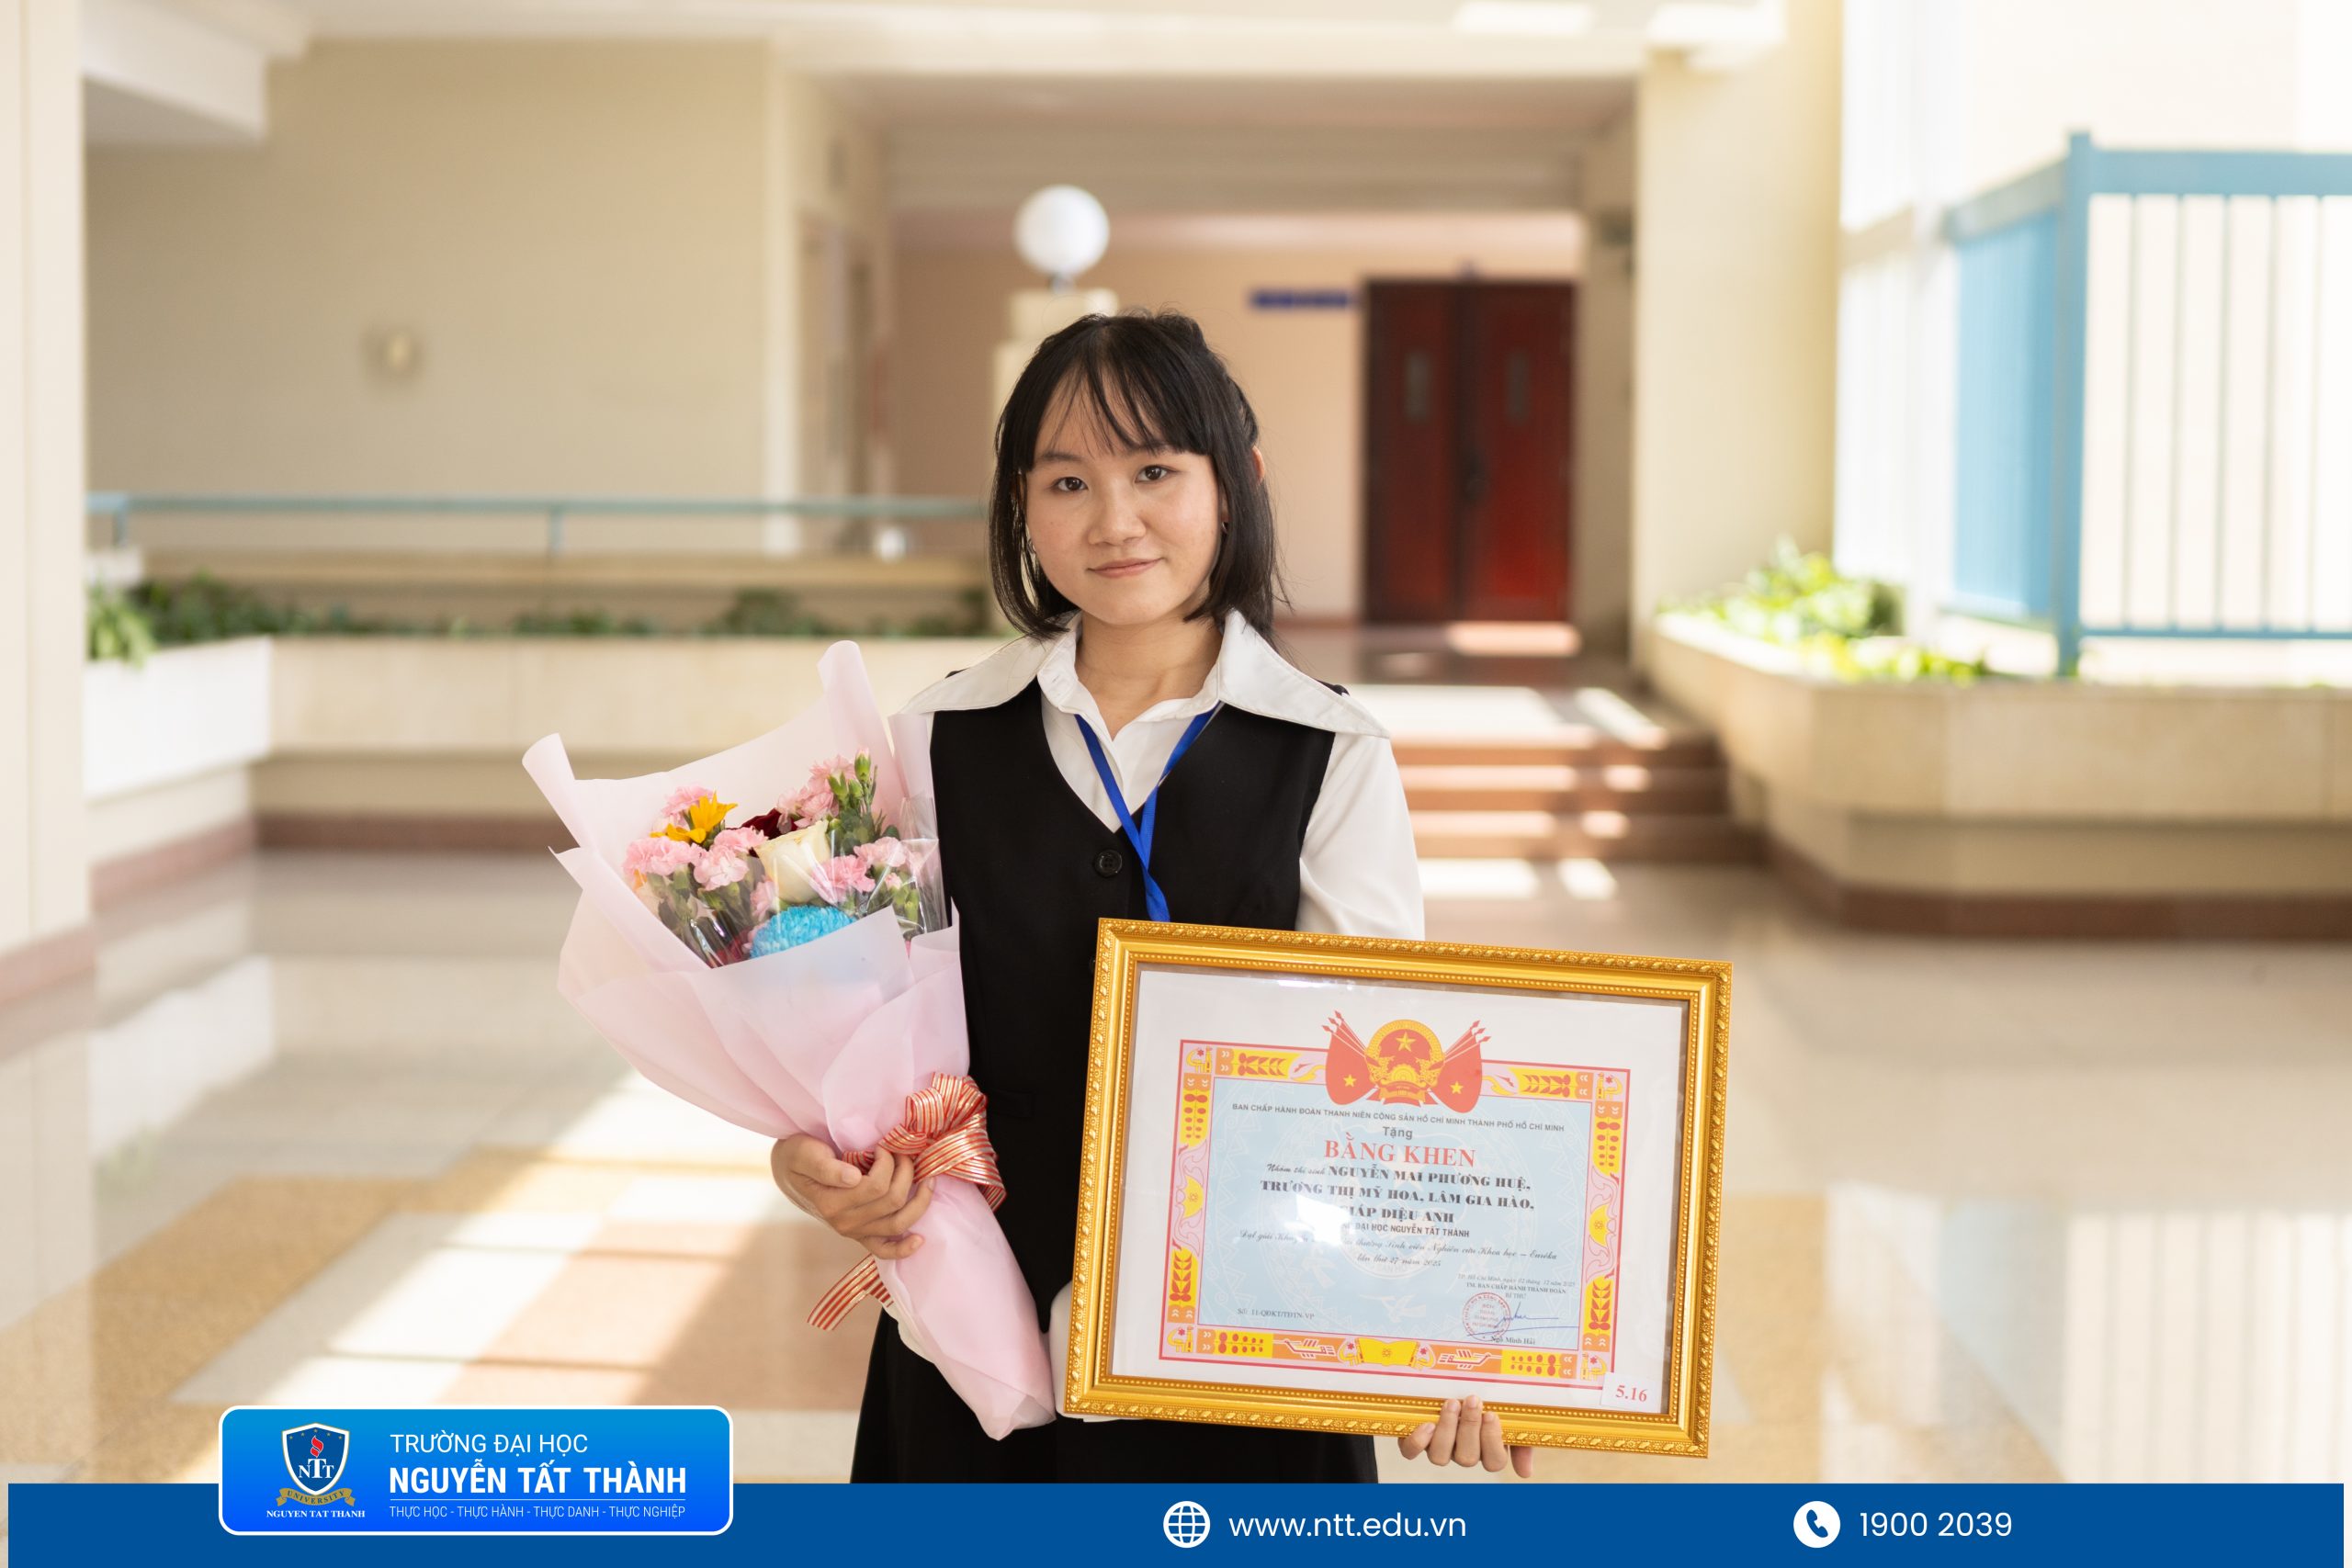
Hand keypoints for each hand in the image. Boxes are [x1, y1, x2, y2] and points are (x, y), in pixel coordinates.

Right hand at [770, 1133, 934, 1260]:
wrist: (791, 1171)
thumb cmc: (799, 1156)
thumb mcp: (806, 1154)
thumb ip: (826, 1167)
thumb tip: (854, 1178)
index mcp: (830, 1203)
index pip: (875, 1185)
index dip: (888, 1161)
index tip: (882, 1144)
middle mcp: (844, 1223)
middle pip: (892, 1201)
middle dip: (905, 1172)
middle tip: (901, 1152)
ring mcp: (854, 1232)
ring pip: (898, 1223)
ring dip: (919, 1200)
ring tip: (926, 1177)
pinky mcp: (862, 1235)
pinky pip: (884, 1250)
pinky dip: (903, 1248)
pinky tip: (919, 1240)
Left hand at [1397, 1396, 1533, 1477]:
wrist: (1451, 1382)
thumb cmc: (1485, 1400)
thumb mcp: (1508, 1415)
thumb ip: (1519, 1439)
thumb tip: (1526, 1474)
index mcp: (1486, 1449)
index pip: (1494, 1461)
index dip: (1492, 1441)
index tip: (1492, 1414)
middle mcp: (1462, 1452)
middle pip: (1467, 1458)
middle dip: (1470, 1428)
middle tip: (1473, 1401)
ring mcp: (1438, 1448)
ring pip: (1440, 1457)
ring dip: (1447, 1430)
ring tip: (1452, 1403)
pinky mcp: (1415, 1440)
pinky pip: (1412, 1451)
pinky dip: (1418, 1441)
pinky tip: (1427, 1424)